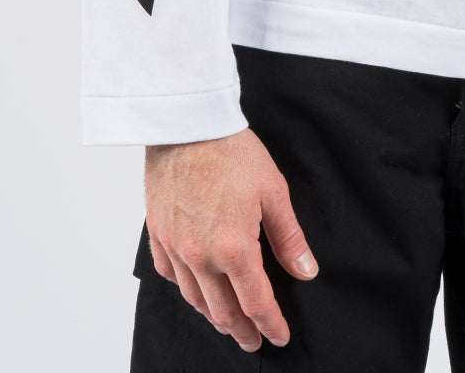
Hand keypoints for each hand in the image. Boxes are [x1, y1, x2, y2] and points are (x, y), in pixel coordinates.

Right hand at [144, 125, 317, 351]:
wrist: (187, 125)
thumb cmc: (232, 151)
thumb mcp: (274, 191)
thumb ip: (289, 237)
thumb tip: (306, 271)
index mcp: (234, 248)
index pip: (256, 302)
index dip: (270, 324)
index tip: (279, 336)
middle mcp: (200, 256)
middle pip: (223, 310)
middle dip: (242, 330)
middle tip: (254, 340)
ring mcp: (175, 247)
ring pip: (194, 299)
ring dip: (214, 316)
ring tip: (228, 323)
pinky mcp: (158, 234)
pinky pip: (170, 275)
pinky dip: (186, 288)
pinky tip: (195, 288)